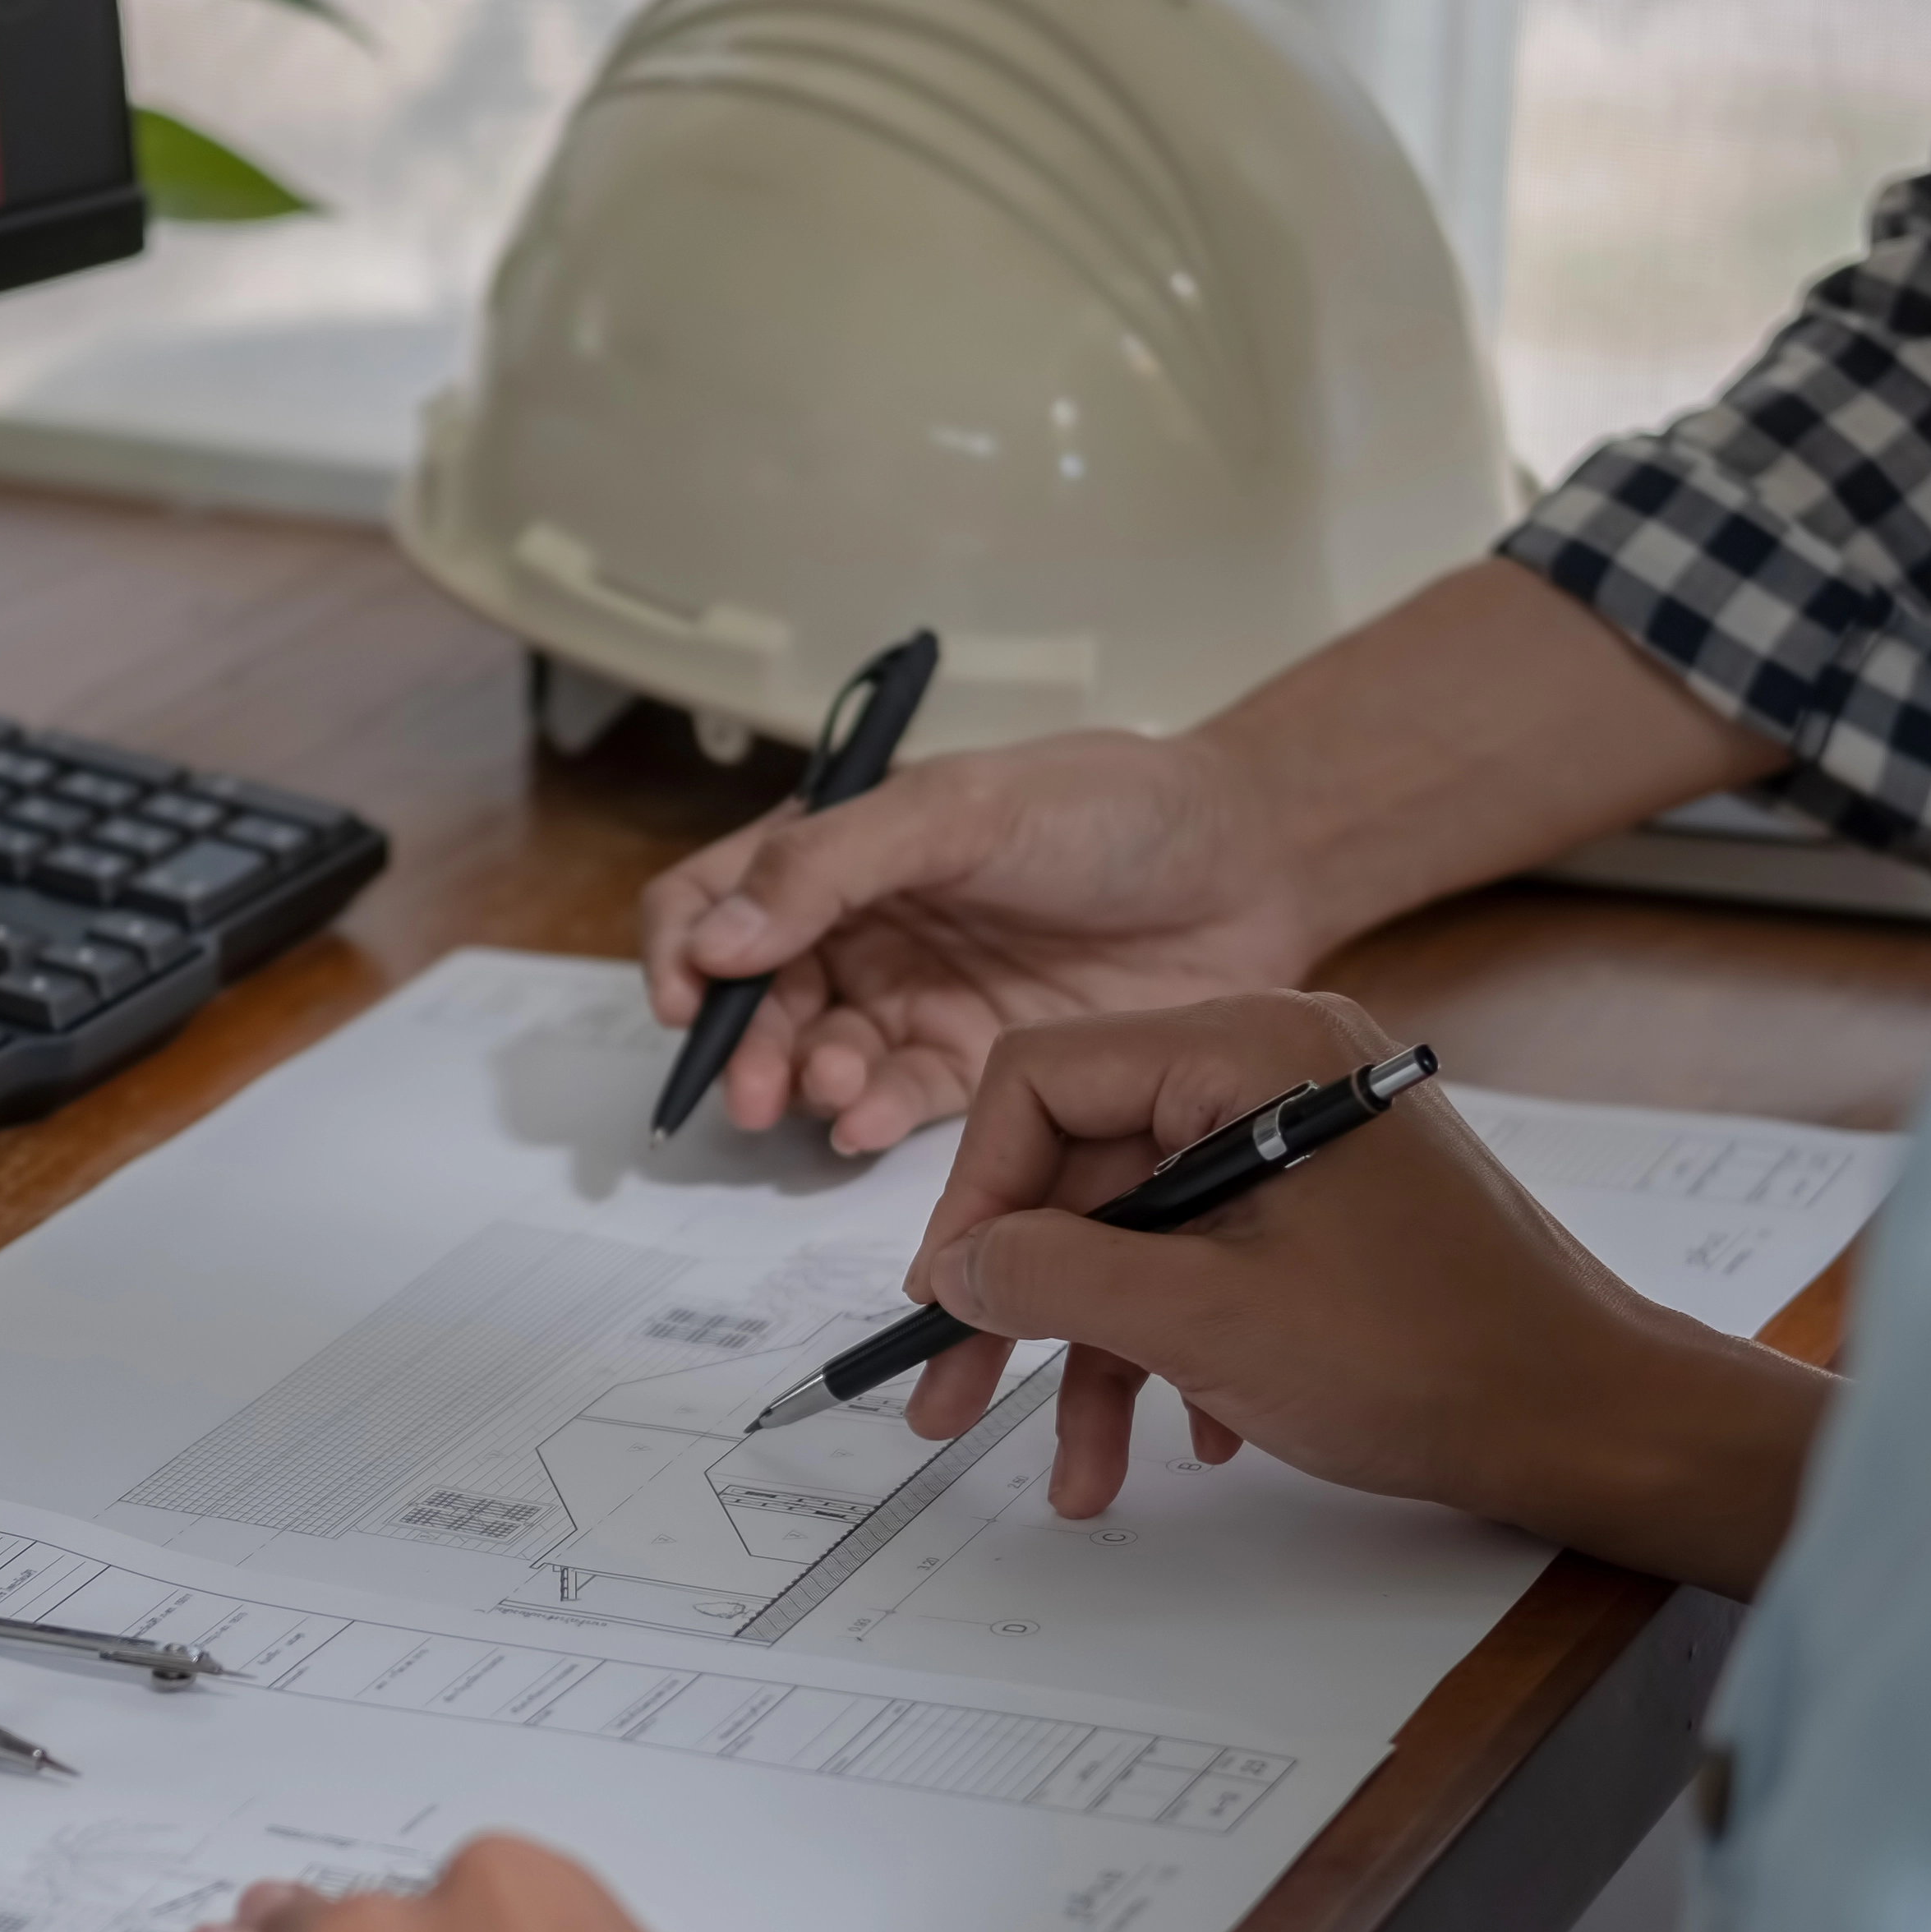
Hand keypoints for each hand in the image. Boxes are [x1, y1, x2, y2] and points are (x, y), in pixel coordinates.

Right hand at [638, 725, 1325, 1155]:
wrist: (1248, 863)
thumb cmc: (1112, 806)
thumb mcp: (962, 808)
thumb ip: (832, 866)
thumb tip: (716, 937)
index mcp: (842, 850)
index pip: (713, 899)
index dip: (682, 949)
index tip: (687, 999)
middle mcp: (866, 929)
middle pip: (757, 999)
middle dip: (744, 1047)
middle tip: (758, 1089)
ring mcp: (918, 1002)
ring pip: (818, 1060)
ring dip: (806, 1084)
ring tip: (832, 1090)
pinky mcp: (977, 1067)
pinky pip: (896, 1106)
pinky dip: (868, 1120)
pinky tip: (867, 1125)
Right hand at [907, 992, 1838, 1592]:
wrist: (1595, 1421)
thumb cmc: (1435, 1359)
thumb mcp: (1208, 1323)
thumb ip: (1060, 1279)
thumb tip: (961, 1264)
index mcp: (1251, 1049)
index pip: (1045, 1078)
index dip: (976, 1195)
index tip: (948, 1303)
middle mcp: (1276, 1070)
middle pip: (1085, 1163)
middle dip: (1024, 1298)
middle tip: (951, 1399)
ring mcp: (1306, 1140)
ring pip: (1142, 1232)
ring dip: (1097, 1355)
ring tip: (1077, 1474)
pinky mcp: (1328, 1207)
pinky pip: (1207, 1257)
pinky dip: (1176, 1348)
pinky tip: (1186, 1438)